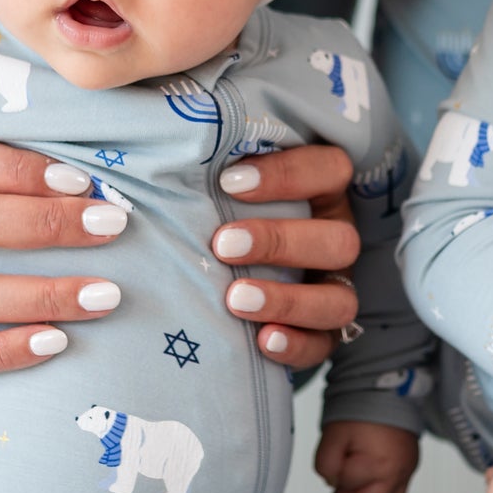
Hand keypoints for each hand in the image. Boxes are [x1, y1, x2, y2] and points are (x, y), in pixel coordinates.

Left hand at [211, 144, 361, 367]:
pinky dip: (296, 345)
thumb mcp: (218, 185)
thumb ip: (204, 168)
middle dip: (280, 242)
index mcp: (321, 192)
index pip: (329, 169)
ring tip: (236, 300)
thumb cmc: (217, 212)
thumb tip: (152, 147)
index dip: (289, 174)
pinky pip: (323, 345)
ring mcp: (333, 289)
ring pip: (339, 299)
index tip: (229, 183)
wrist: (213, 275)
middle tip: (223, 245)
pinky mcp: (322, 333)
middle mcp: (334, 239)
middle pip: (339, 240)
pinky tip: (262, 341)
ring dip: (288, 300)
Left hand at [314, 420, 419, 492]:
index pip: (346, 484)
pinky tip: (366, 491)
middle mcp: (397, 472)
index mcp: (378, 463)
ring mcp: (406, 472)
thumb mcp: (332, 435)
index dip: (334, 474)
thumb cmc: (362, 411)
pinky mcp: (410, 470)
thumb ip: (326, 464)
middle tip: (339, 484)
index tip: (336, 457)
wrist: (388, 393)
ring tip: (351, 491)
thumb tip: (333, 483)